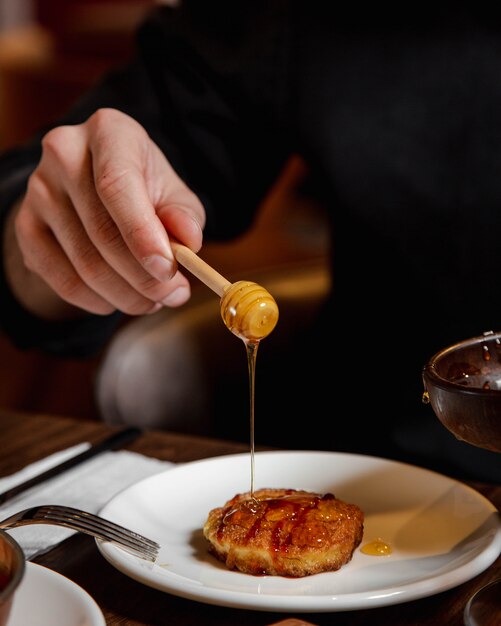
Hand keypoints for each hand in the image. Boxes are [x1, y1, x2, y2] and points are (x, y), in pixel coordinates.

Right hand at [5, 108, 204, 318]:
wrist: (97, 191)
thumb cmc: (145, 190)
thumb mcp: (174, 194)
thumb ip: (184, 216)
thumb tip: (189, 239)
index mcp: (109, 132)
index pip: (117, 185)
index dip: (143, 234)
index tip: (168, 270)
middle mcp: (64, 153)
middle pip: (102, 232)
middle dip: (144, 277)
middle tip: (174, 296)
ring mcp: (39, 190)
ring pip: (84, 263)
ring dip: (127, 294)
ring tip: (155, 301)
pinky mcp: (26, 226)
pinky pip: (61, 279)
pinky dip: (97, 300)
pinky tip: (120, 301)